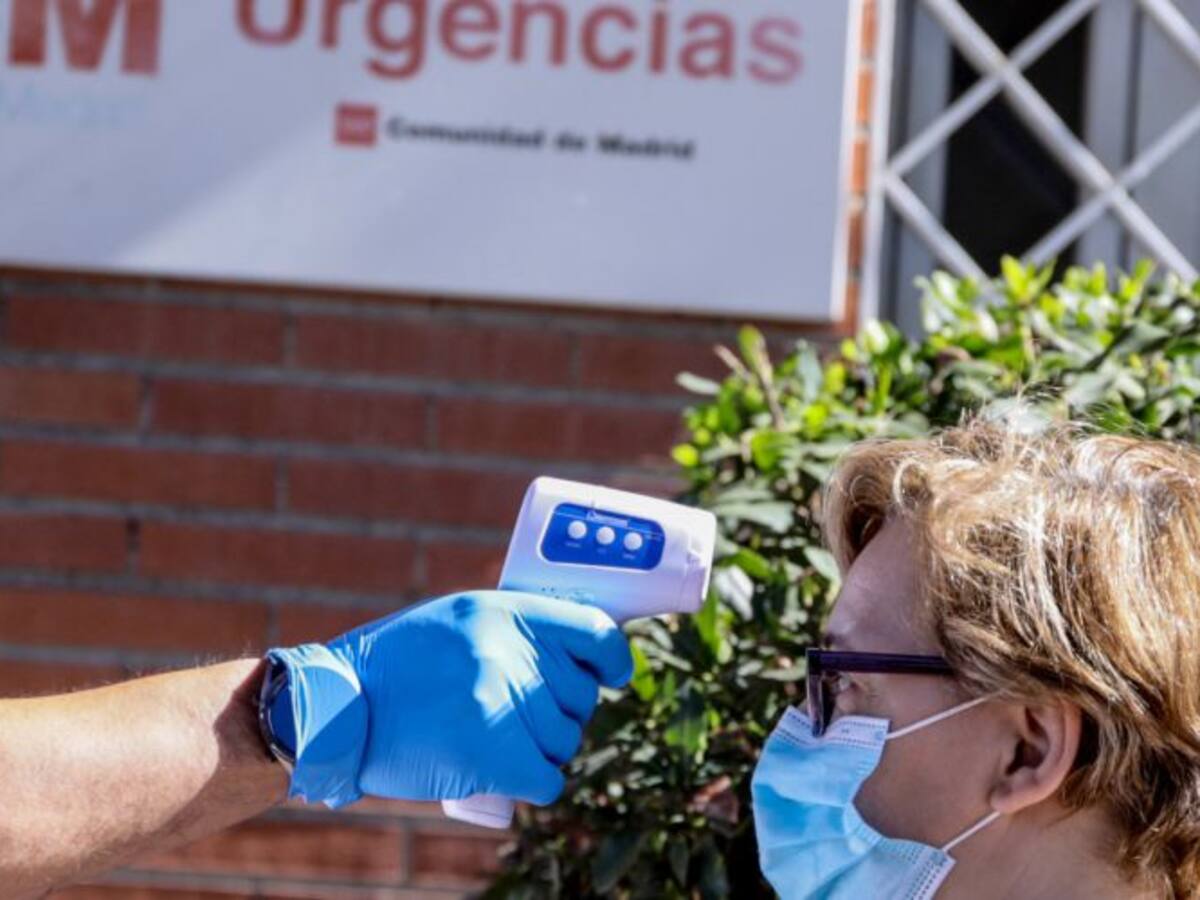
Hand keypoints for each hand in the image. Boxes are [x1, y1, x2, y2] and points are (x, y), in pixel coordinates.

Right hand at [266, 591, 633, 808]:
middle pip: (580, 698)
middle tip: (517, 714)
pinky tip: (510, 772)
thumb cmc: (398, 665)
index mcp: (504, 611)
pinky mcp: (489, 753)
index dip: (613, 657)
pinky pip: (548, 779)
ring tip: (499, 739)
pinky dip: (534, 783)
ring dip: (541, 750)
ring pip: (564, 742)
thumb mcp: (458, 619)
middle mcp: (507, 651)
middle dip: (560, 712)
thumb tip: (578, 656)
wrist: (338, 706)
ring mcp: (499, 702)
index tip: (612, 673)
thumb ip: (513, 630)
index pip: (595, 631)